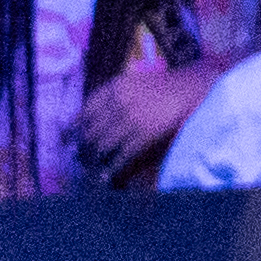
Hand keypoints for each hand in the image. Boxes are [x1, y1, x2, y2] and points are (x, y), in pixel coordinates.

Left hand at [68, 49, 211, 180]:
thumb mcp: (131, 83)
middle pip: (90, 132)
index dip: (74, 129)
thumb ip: (109, 97)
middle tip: (82, 158)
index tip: (68, 140)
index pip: (84, 112)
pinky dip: (111, 170)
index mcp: (114, 87)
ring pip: (101, 147)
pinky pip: (121, 156)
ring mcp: (131, 119)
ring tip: (93, 169)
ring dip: (95, 161)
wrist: (192, 87)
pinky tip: (106, 178)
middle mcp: (118, 102)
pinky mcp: (145, 135)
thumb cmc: (162, 87)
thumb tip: (81, 120)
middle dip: (84, 149)